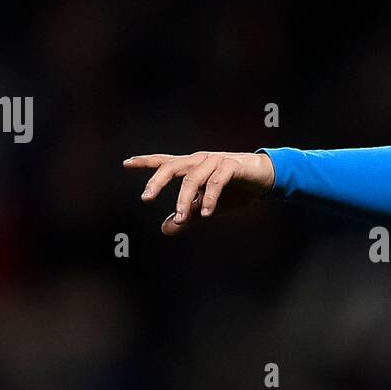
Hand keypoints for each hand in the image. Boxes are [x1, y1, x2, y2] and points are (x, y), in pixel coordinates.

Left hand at [123, 150, 275, 235]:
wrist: (264, 180)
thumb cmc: (234, 190)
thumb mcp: (206, 207)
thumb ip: (186, 216)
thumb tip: (164, 229)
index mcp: (192, 167)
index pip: (164, 162)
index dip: (145, 162)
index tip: (126, 163)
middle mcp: (200, 160)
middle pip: (172, 166)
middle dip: (157, 181)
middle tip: (146, 198)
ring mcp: (215, 161)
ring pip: (192, 178)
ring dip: (184, 200)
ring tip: (180, 218)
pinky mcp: (231, 167)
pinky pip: (216, 182)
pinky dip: (209, 199)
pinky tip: (205, 214)